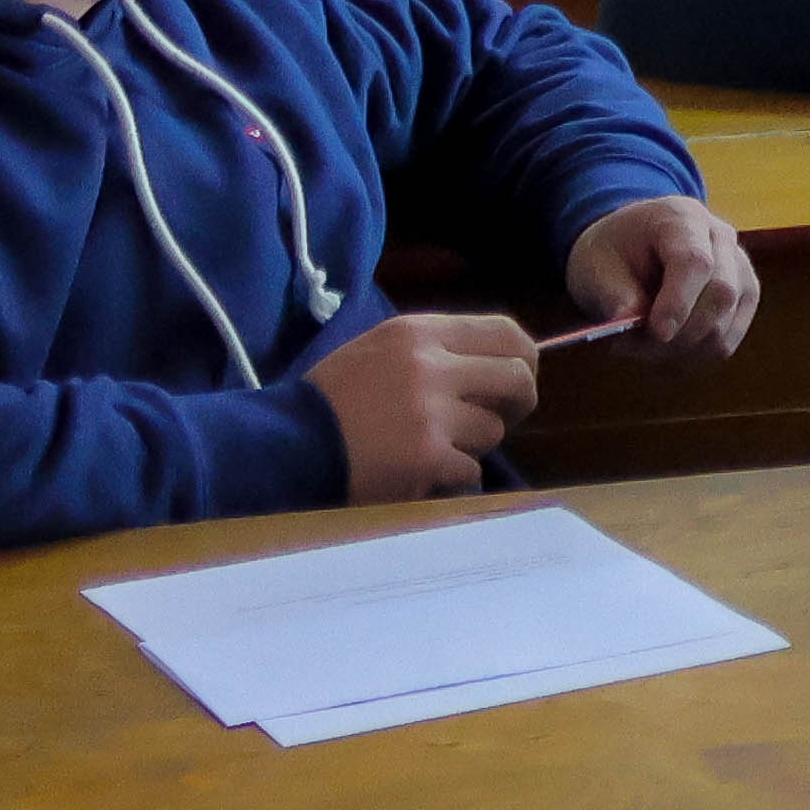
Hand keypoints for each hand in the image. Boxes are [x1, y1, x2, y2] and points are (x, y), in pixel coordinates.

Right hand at [307, 311, 540, 499]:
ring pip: (493, 430)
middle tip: (501, 419)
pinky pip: (470, 470)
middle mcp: (430, 366)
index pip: (506, 333)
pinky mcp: (427, 456)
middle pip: (518, 378)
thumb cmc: (332, 398)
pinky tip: (417, 471)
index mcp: (418, 332)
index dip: (524, 360)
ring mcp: (430, 412)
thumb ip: (436, 350)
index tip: (517, 380)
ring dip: (472, 444)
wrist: (285, 443)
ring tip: (432, 446)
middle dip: (519, 403)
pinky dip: (450, 476)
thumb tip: (497, 363)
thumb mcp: (380, 350)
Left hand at [567, 195, 761, 359]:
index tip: (657, 333)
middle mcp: (721, 237)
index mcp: (681, 218)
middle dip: (682, 333)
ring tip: (644, 348)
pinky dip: (696, 353)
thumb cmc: (613, 250)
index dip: (679, 301)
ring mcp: (739, 266)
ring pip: (727, 322)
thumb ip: (615, 294)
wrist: (632, 240)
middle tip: (636, 349)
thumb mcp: (596, 265)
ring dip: (685, 349)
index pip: (696, 262)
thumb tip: (631, 323)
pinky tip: (666, 347)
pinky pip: (728, 338)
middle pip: (722, 293)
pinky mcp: (744, 294)